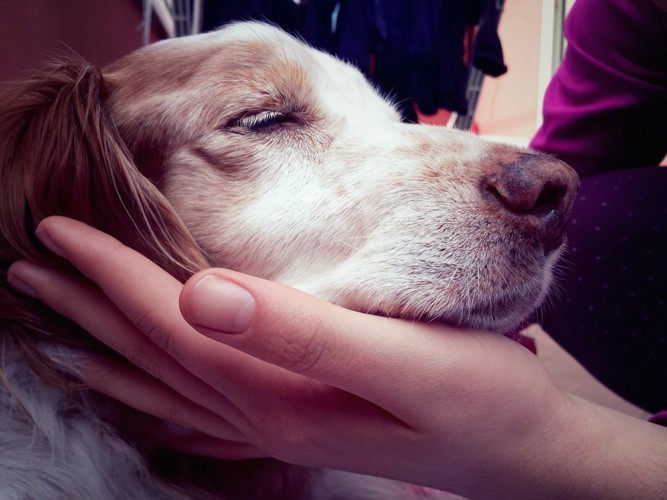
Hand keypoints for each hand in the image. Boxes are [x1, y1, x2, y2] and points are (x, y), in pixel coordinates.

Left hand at [8, 217, 666, 497]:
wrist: (522, 447)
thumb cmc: (478, 396)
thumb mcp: (403, 362)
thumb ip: (303, 331)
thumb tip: (206, 292)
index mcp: (279, 388)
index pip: (173, 322)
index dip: (112, 276)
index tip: (57, 231)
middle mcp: (262, 409)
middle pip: (153, 353)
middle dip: (88, 306)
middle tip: (28, 267)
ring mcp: (275, 421)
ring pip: (166, 385)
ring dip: (106, 350)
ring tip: (51, 330)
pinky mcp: (296, 418)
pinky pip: (200, 409)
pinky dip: (155, 391)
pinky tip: (138, 387)